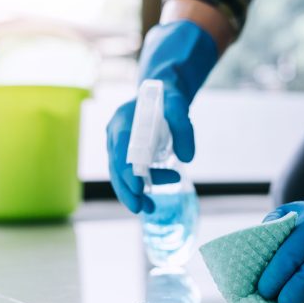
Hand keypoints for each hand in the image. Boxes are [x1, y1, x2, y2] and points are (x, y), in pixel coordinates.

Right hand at [106, 92, 193, 213]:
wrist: (161, 94)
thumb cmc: (168, 98)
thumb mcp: (179, 105)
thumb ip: (183, 128)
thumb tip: (188, 158)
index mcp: (124, 121)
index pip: (121, 148)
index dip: (127, 169)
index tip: (137, 187)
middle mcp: (115, 134)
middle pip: (115, 166)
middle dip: (126, 190)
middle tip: (140, 208)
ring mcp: (118, 146)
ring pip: (119, 174)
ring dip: (132, 194)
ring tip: (150, 208)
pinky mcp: (125, 155)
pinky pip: (127, 175)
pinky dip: (137, 189)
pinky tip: (150, 202)